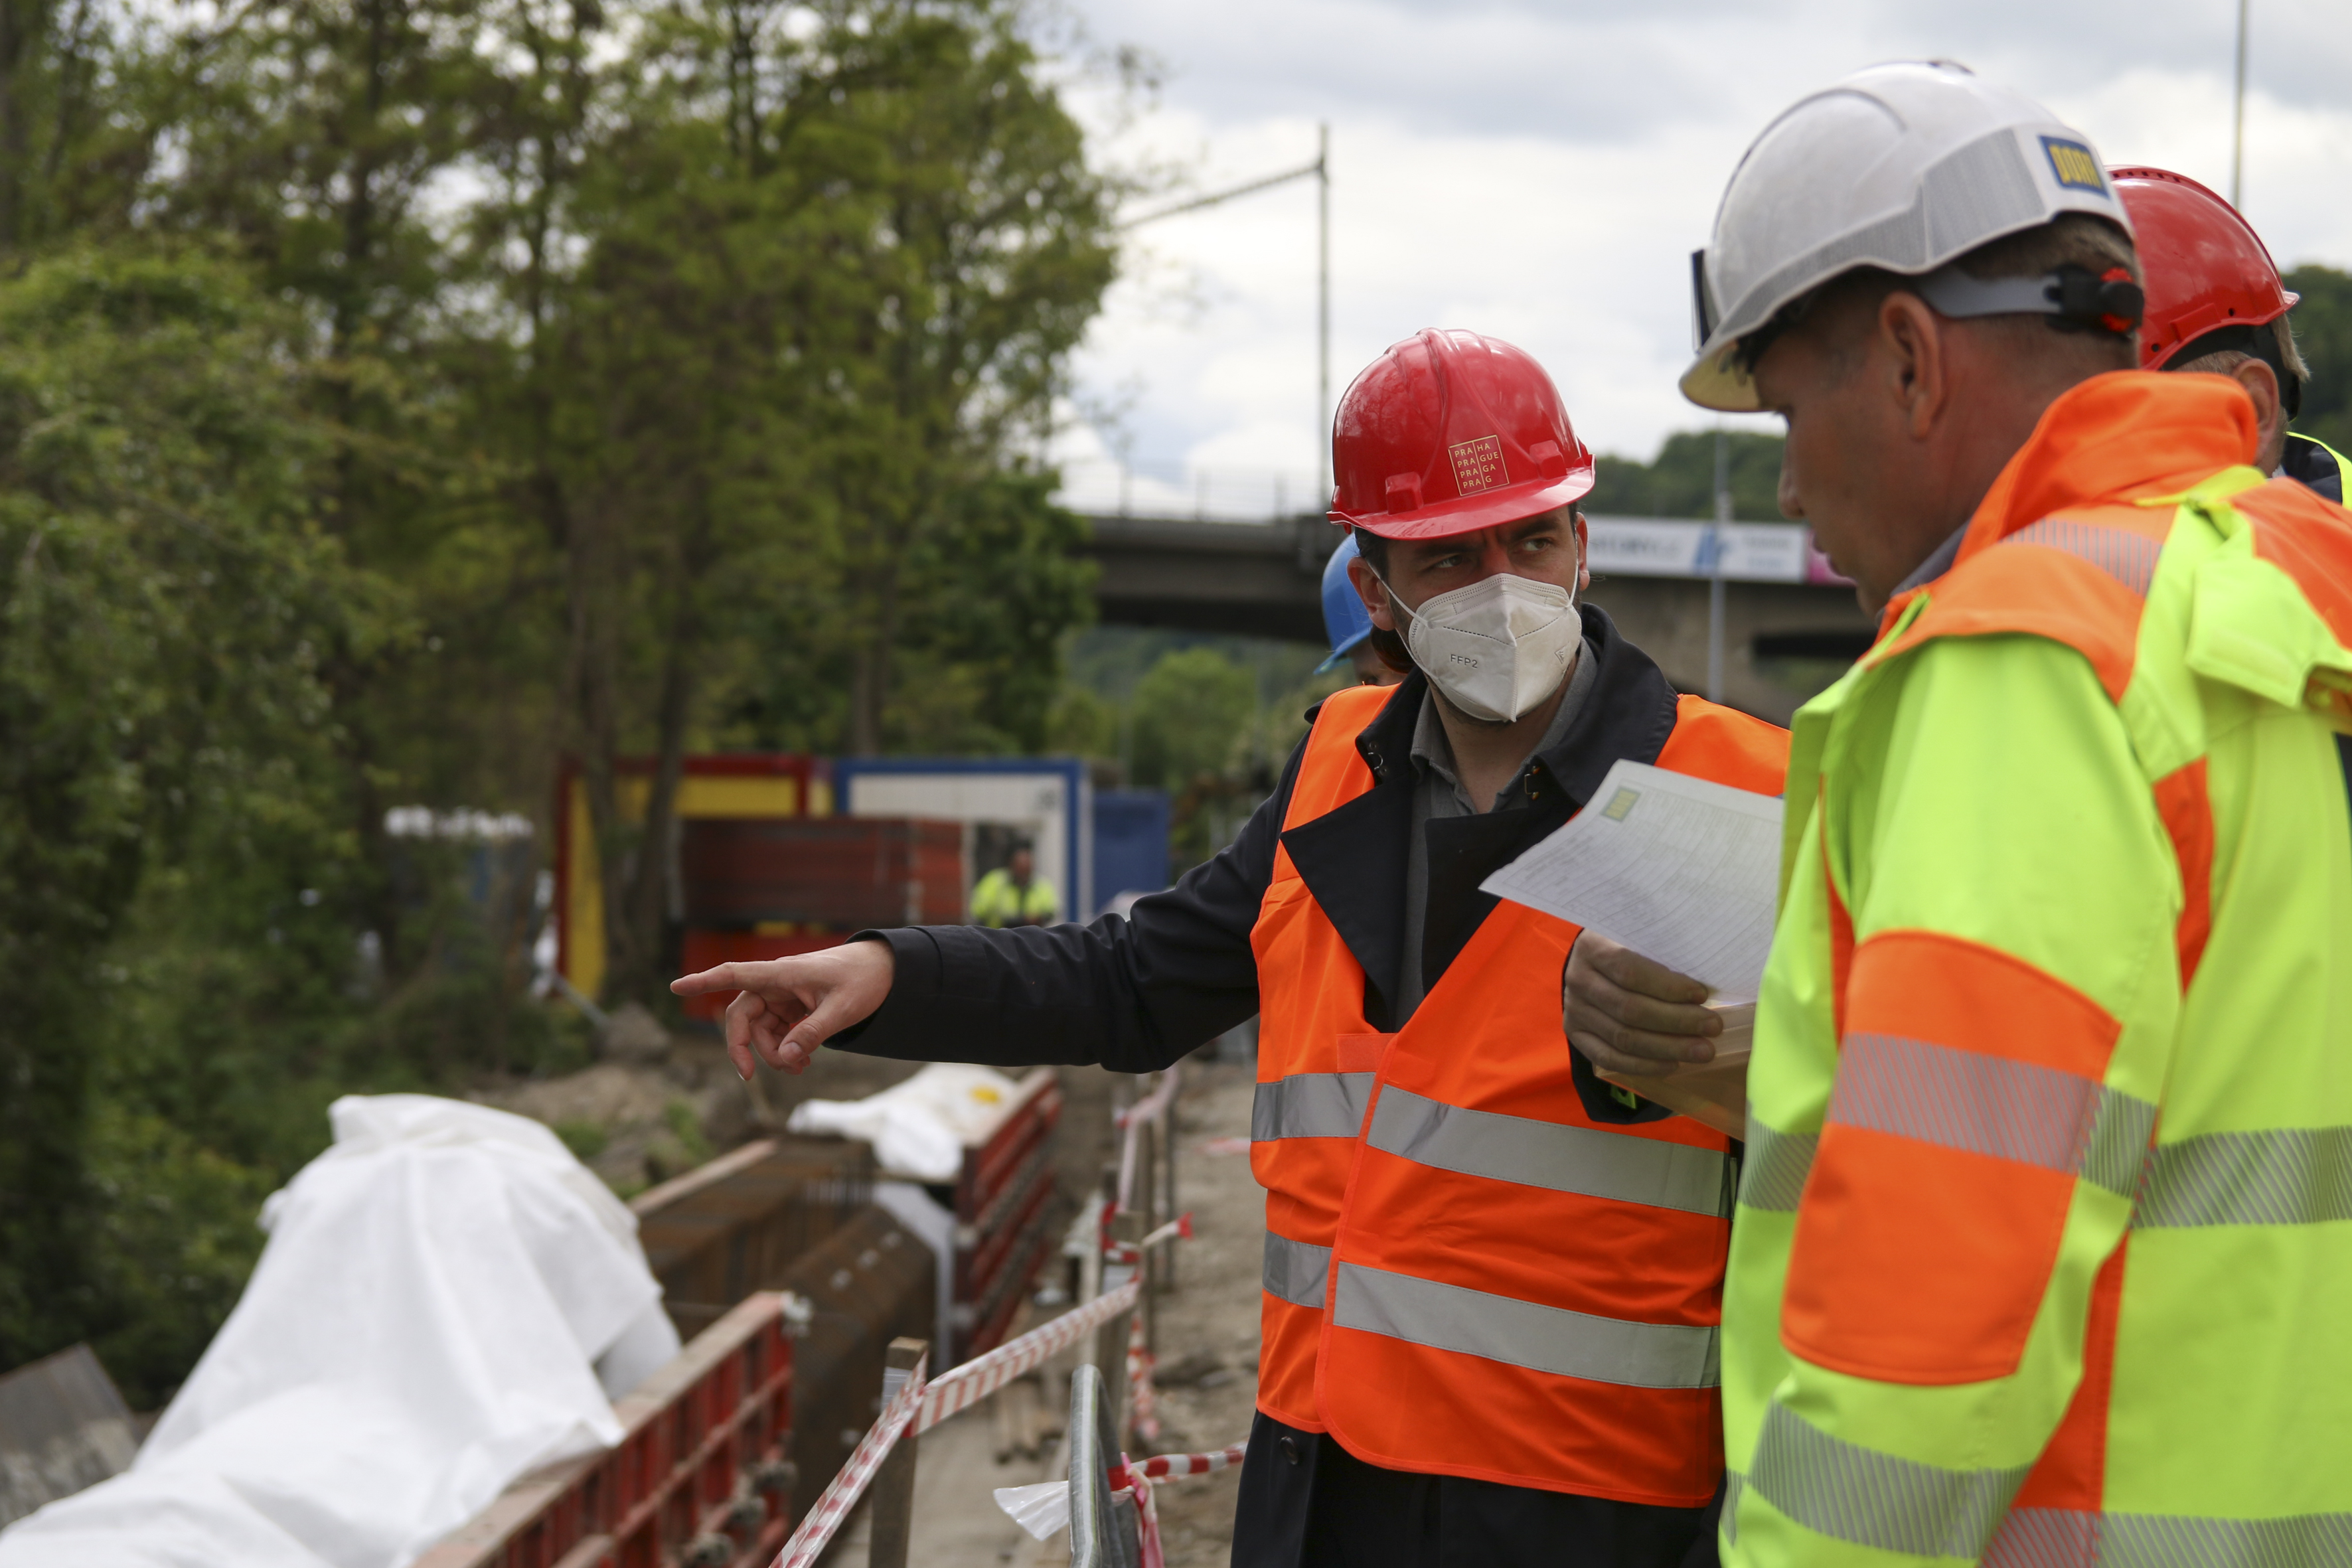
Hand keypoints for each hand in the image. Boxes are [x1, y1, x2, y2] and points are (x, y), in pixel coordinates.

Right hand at [670, 939, 896, 1080]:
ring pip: (760, 1031)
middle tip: (750, 1077)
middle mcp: (776, 983)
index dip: (704, 981)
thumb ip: (813, 1033)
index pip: (735, 975)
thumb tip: (786, 1059)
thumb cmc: (863, 980)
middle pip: (742, 1016)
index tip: (676, 987)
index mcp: (782, 973)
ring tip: (800, 1069)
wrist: (885, 971)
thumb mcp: (842, 1009)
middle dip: (744, 1047)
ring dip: (772, 1054)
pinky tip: (803, 1062)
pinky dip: (785, 1050)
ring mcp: (783, 996)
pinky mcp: (792, 1008)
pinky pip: (776, 1033)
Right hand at [1563, 932, 1719, 1075]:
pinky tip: (1672, 1065)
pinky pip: (1608, 1058)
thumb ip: (1663, 953)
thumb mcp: (1639, 937)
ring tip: (1702, 1051)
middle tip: (1713, 1027)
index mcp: (1593, 948)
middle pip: (1630, 1009)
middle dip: (1677, 1021)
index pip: (1631, 971)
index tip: (1702, 995)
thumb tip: (1702, 989)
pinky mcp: (1575, 1034)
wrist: (1589, 961)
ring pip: (1623, 1037)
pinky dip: (1643, 1065)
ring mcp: (1574, 1010)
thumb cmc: (1625, 946)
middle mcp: (1578, 980)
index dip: (1668, 987)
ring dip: (1667, 1048)